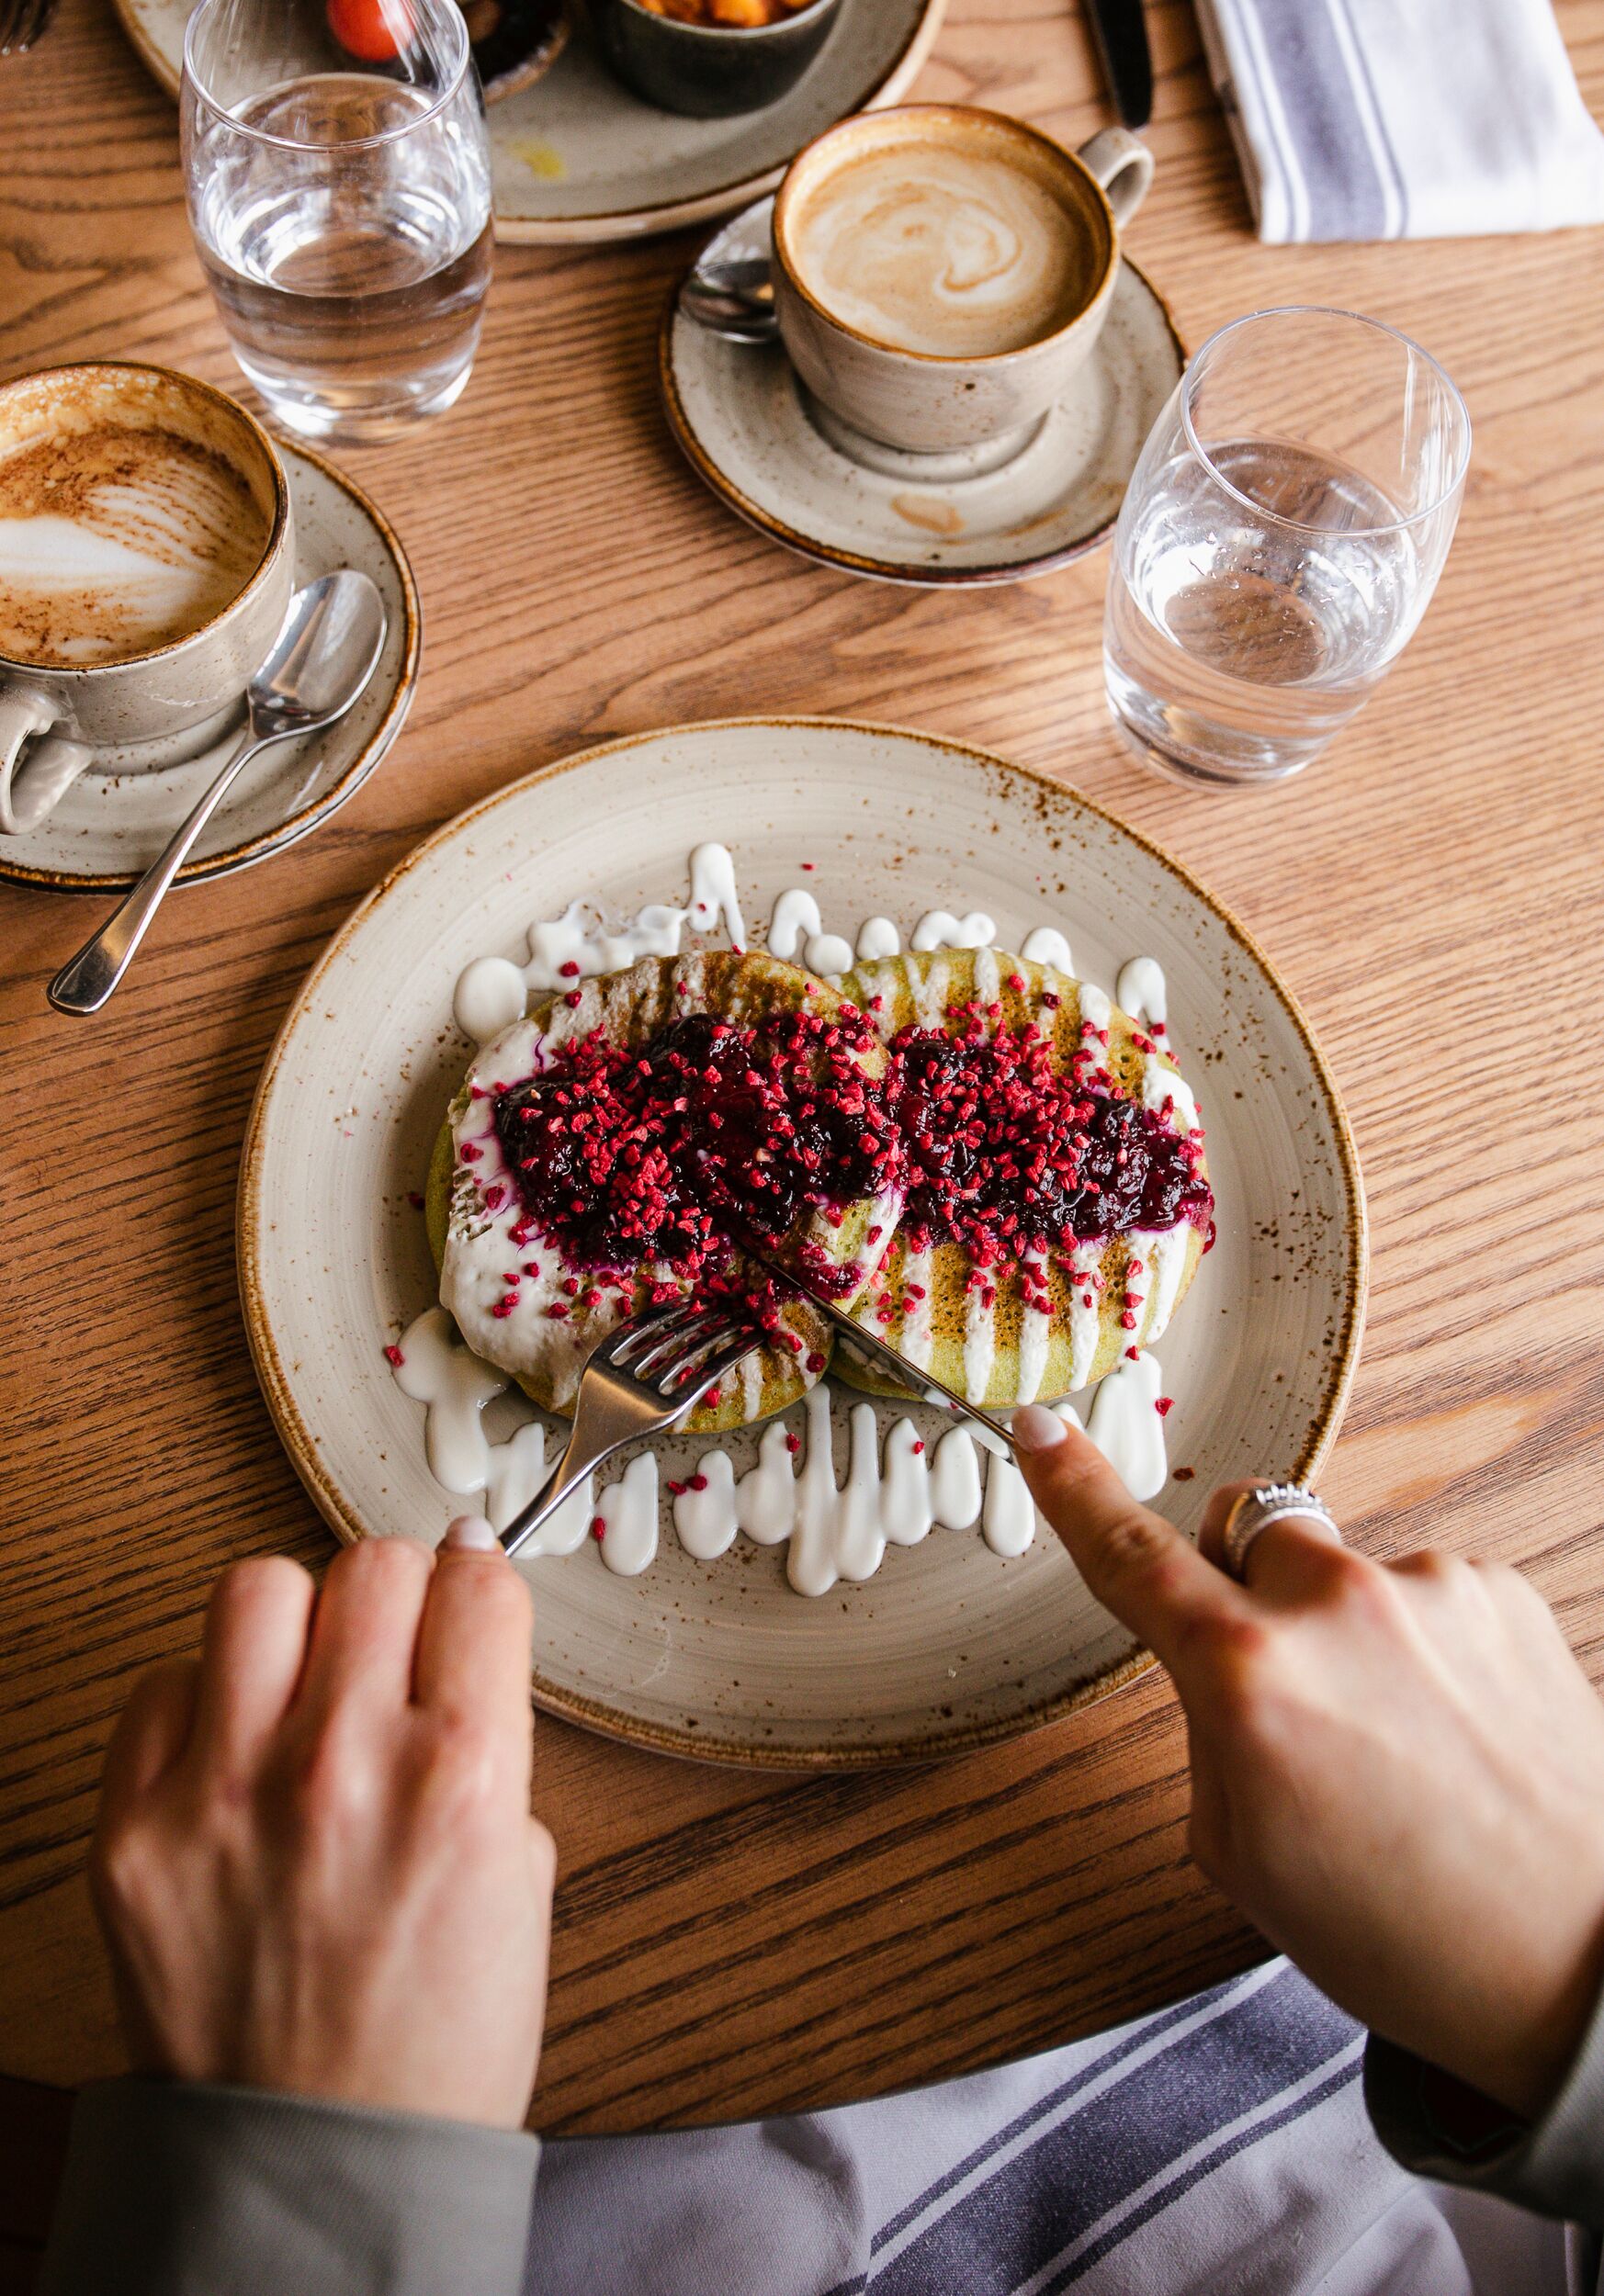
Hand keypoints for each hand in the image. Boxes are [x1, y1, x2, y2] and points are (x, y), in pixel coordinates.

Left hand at [91, 1516, 554, 2127]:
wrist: (323, 2163)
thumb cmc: (434, 2041)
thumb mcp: (520, 1880)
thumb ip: (489, 1750)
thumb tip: (460, 1645)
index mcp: (460, 1778)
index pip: (473, 1583)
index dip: (478, 1573)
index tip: (468, 1579)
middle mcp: (343, 1767)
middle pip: (372, 1565)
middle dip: (398, 1594)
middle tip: (393, 1638)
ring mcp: (226, 1794)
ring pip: (258, 1588)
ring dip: (297, 1623)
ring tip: (304, 1679)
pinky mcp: (133, 1833)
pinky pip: (161, 1686)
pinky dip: (204, 1704)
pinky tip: (232, 1753)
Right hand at [1012, 1407, 1603, 2121]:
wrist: (1578, 1965)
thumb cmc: (1412, 1938)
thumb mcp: (1242, 1856)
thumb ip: (1209, 1729)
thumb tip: (1226, 1664)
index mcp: (1249, 1680)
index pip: (1131, 1558)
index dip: (1071, 1488)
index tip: (1039, 1428)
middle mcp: (1337, 1610)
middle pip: (1249, 1529)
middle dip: (1248, 1586)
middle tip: (1288, 1690)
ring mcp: (1431, 1591)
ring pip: (1345, 1574)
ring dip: (1350, 1635)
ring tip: (1406, 1751)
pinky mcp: (1503, 1595)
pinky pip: (1423, 1596)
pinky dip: (1425, 1653)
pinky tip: (1458, 1738)